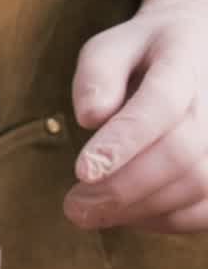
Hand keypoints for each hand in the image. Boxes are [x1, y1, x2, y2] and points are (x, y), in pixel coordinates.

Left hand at [65, 0, 207, 231]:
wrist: (197, 52)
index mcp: (185, 59)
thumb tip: (90, 116)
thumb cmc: (142, 55)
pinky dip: (162, 220)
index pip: (161, 104)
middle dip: (120, 188)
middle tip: (73, 206)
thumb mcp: (111, 48)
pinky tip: (127, 213)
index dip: (122, 142)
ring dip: (137, 209)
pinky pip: (205, 209)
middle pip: (179, 154)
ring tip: (91, 210)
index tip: (82, 172)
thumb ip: (97, 76)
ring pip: (196, 186)